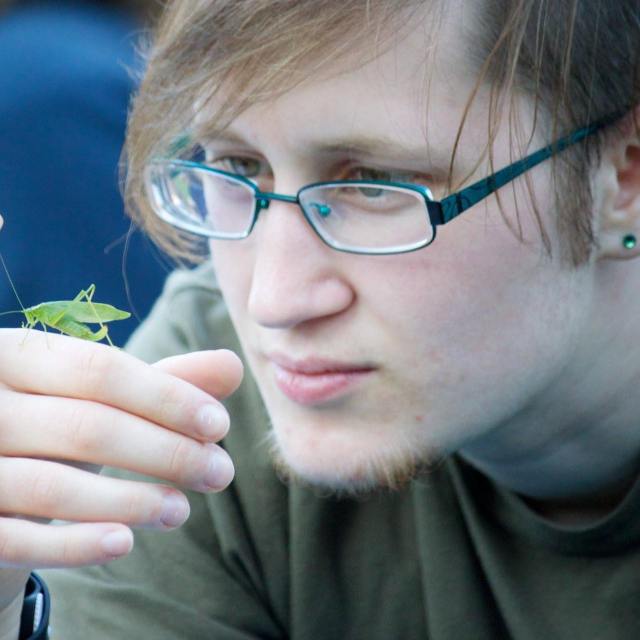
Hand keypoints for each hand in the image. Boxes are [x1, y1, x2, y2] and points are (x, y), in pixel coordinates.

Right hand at [0, 329, 241, 601]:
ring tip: (183, 510)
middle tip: (221, 472)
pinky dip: (76, 545)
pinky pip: (19, 541)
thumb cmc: (57, 424)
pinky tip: (127, 541)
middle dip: (166, 452)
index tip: (220, 425)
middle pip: (87, 427)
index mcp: (15, 356)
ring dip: (132, 501)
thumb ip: (163, 381)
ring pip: (53, 488)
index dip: (167, 398)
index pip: (101, 371)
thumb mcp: (102, 397)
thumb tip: (233, 364)